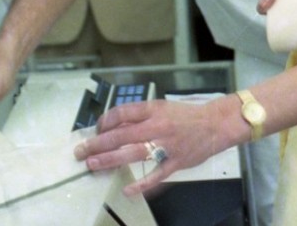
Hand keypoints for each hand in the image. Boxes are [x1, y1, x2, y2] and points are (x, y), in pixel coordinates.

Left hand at [73, 98, 237, 194]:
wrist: (215, 124)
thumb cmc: (185, 115)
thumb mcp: (161, 106)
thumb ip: (139, 115)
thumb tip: (112, 126)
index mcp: (153, 109)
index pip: (122, 112)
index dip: (105, 121)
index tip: (96, 128)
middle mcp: (158, 126)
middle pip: (122, 134)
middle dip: (98, 143)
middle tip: (81, 150)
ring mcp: (167, 146)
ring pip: (134, 153)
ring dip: (110, 159)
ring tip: (93, 164)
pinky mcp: (176, 163)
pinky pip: (156, 175)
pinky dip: (141, 184)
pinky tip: (127, 189)